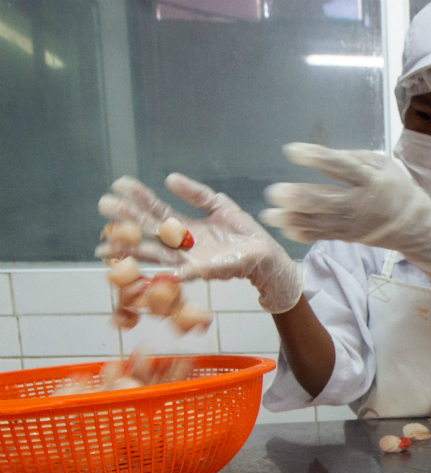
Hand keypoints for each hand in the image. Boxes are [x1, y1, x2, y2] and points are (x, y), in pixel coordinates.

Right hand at [96, 174, 303, 313]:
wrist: (265, 254)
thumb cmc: (243, 233)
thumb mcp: (219, 204)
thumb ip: (196, 193)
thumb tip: (169, 178)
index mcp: (185, 227)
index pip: (156, 210)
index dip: (138, 198)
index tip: (119, 185)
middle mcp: (182, 244)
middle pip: (149, 230)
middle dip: (126, 219)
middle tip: (103, 205)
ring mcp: (190, 260)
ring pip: (155, 253)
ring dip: (132, 249)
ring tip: (108, 243)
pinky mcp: (204, 272)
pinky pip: (181, 274)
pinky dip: (166, 274)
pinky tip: (147, 271)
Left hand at [260, 144, 430, 279]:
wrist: (412, 224)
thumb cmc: (393, 187)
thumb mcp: (382, 164)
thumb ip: (354, 158)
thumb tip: (321, 156)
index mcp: (372, 180)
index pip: (343, 168)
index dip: (318, 159)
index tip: (292, 150)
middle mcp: (361, 204)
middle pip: (328, 201)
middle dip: (300, 198)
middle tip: (275, 192)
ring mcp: (353, 224)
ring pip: (320, 222)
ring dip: (293, 219)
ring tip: (269, 214)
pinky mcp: (346, 237)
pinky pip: (322, 235)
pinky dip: (303, 233)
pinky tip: (284, 228)